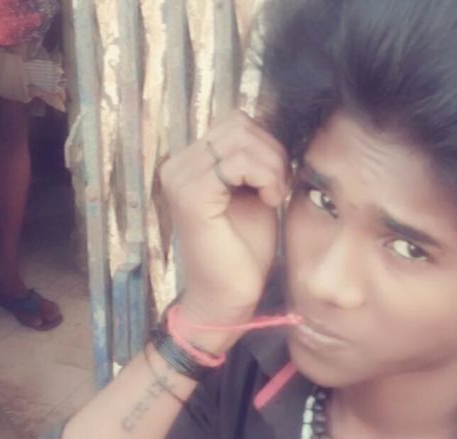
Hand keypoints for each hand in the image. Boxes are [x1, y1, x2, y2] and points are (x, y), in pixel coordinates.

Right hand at [160, 110, 289, 351]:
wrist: (227, 298)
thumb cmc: (242, 253)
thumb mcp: (255, 195)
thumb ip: (257, 163)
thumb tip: (277, 129)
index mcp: (190, 164)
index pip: (236, 123)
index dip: (266, 145)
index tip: (276, 182)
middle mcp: (178, 165)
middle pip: (239, 124)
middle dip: (272, 153)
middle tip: (278, 190)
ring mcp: (181, 178)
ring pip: (240, 139)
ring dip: (271, 166)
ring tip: (274, 197)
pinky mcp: (191, 195)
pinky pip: (237, 162)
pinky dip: (264, 177)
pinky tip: (270, 201)